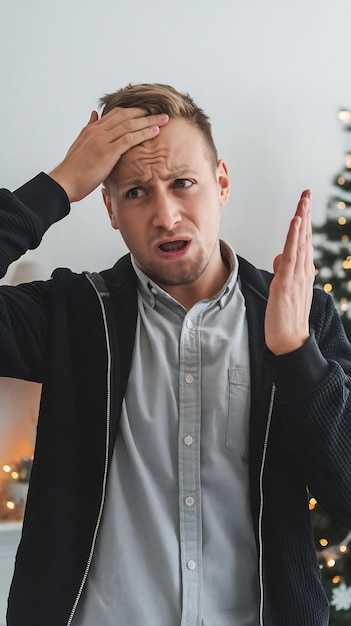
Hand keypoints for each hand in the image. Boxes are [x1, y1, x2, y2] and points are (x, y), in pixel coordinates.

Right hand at [49, 108, 168, 201]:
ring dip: (149, 121)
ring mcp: (102, 140)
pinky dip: (143, 133)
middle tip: (160, 112)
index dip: (133, 111)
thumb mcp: (80, 144)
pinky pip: (129, 138)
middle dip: (145, 113)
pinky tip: (155, 132)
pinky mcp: (107, 152)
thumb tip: (94, 114)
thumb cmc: (73, 169)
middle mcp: (97, 130)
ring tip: (164, 119)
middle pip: (125, 115)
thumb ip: (89, 128)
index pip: (116, 113)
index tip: (146, 112)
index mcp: (92, 129)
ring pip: (130, 124)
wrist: (65, 181)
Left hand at [264, 190, 314, 354]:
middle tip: (307, 192)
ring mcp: (296, 277)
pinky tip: (296, 221)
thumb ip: (284, 272)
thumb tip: (279, 256)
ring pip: (300, 241)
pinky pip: (291, 255)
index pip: (303, 242)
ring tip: (304, 199)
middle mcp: (303, 272)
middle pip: (304, 237)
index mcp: (303, 273)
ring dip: (302, 218)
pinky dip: (294, 237)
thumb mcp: (283, 290)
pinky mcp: (287, 283)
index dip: (304, 222)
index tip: (304, 203)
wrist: (289, 342)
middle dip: (306, 212)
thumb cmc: (285, 318)